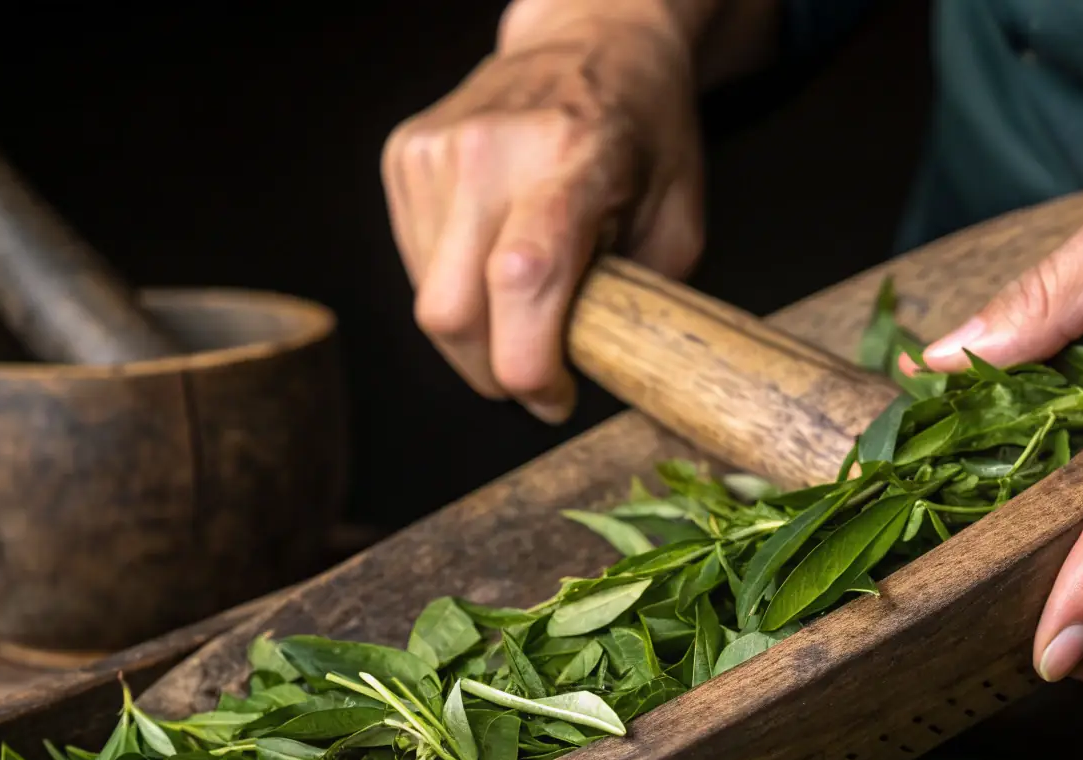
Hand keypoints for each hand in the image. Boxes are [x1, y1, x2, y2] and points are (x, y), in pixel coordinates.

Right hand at [382, 2, 705, 422]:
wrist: (592, 40)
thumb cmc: (645, 132)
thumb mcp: (678, 219)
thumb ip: (638, 301)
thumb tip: (596, 373)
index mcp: (572, 159)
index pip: (523, 280)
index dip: (530, 365)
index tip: (556, 396)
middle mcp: (492, 149)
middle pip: (452, 312)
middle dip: (494, 372)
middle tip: (539, 378)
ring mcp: (437, 148)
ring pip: (428, 299)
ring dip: (476, 333)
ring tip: (526, 301)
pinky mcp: (405, 153)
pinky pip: (415, 264)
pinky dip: (454, 289)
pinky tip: (494, 262)